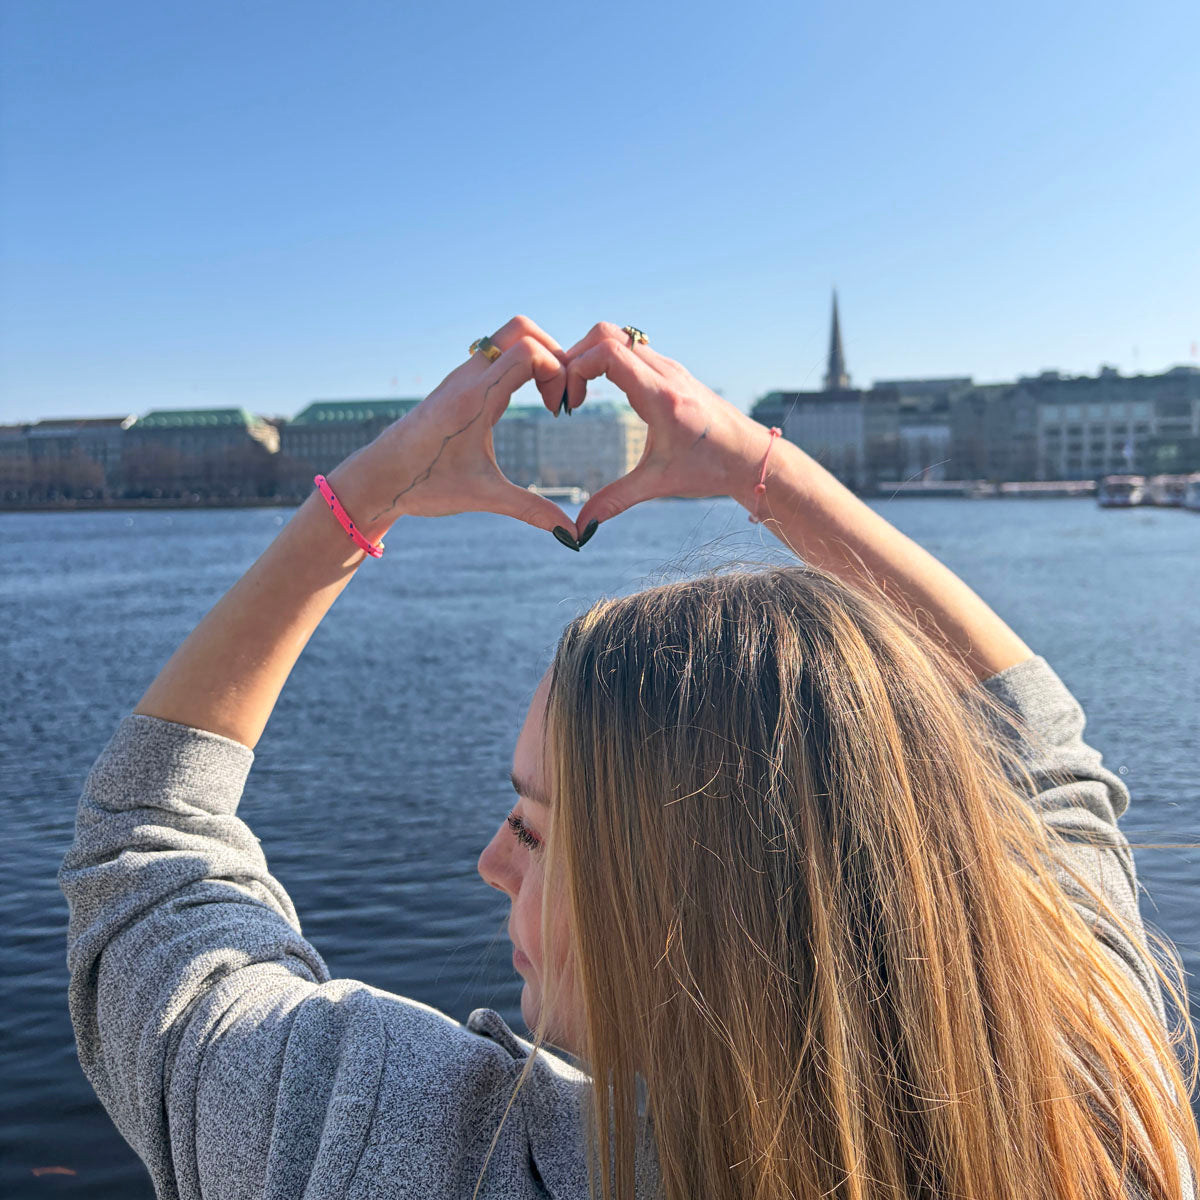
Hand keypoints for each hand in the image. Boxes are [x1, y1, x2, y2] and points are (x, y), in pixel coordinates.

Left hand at [349, 315, 576, 534]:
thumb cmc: (424, 485)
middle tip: (562, 393)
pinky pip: (495, 355)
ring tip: (548, 399)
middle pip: (520, 329)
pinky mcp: (456, 384)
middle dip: (553, 352)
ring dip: (536, 358)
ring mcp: (459, 377)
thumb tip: (573, 535)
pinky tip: (524, 401)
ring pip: (506, 338)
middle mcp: (467, 378)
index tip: (562, 409)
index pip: (528, 351)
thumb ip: (531, 510)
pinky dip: (519, 365)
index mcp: (475, 399)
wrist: (377, 478)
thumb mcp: (483, 497)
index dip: (558, 372)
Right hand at [561, 323, 773, 531]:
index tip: (569, 404)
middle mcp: (666, 373)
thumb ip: (616, 501)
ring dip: (590, 357)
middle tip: (565, 394)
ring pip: (618, 337)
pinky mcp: (671, 371)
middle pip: (606, 334)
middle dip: (575, 357)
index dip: (576, 369)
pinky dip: (607, 361)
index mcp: (661, 396)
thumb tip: (580, 529)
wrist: (752, 457)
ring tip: (578, 394)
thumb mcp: (659, 484)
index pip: (608, 353)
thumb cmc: (712, 468)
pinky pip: (631, 349)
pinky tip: (601, 392)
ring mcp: (669, 368)